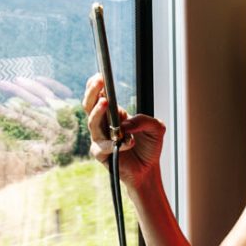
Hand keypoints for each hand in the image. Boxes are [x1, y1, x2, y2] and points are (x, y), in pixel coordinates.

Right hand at [82, 73, 164, 189]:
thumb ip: (145, 121)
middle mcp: (103, 124)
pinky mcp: (101, 154)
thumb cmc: (149, 146)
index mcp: (114, 114)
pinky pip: (103, 146)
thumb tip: (125, 125)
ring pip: (92, 124)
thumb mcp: (156, 128)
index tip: (100, 76)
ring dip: (98, 112)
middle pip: (89, 106)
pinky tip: (129, 141)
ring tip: (106, 102)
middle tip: (99, 81)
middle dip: (92, 92)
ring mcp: (100, 139)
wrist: (148, 169)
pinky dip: (114, 143)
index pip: (99, 96)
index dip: (96, 86)